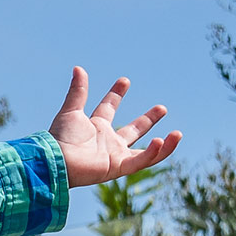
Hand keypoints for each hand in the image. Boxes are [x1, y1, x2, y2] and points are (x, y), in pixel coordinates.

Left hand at [51, 66, 179, 187]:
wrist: (56, 161)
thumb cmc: (60, 139)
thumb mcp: (71, 111)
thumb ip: (78, 91)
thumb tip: (78, 68)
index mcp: (95, 127)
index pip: (108, 108)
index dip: (116, 94)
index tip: (125, 80)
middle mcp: (107, 142)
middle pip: (132, 130)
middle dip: (148, 120)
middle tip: (162, 108)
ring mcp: (115, 155)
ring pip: (145, 151)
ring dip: (162, 144)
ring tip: (178, 133)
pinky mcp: (118, 167)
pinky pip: (140, 161)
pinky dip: (153, 153)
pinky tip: (162, 140)